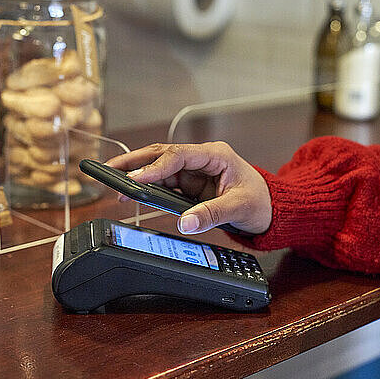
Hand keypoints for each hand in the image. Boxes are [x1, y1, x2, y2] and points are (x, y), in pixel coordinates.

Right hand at [105, 142, 271, 234]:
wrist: (270, 208)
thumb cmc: (260, 200)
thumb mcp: (239, 207)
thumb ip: (212, 214)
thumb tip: (186, 224)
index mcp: (215, 155)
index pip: (178, 156)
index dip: (154, 168)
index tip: (135, 180)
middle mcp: (201, 159)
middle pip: (161, 155)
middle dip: (134, 162)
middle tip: (109, 170)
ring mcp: (193, 171)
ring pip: (158, 168)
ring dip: (136, 174)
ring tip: (113, 182)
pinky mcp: (189, 184)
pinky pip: (163, 183)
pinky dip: (146, 188)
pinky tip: (131, 193)